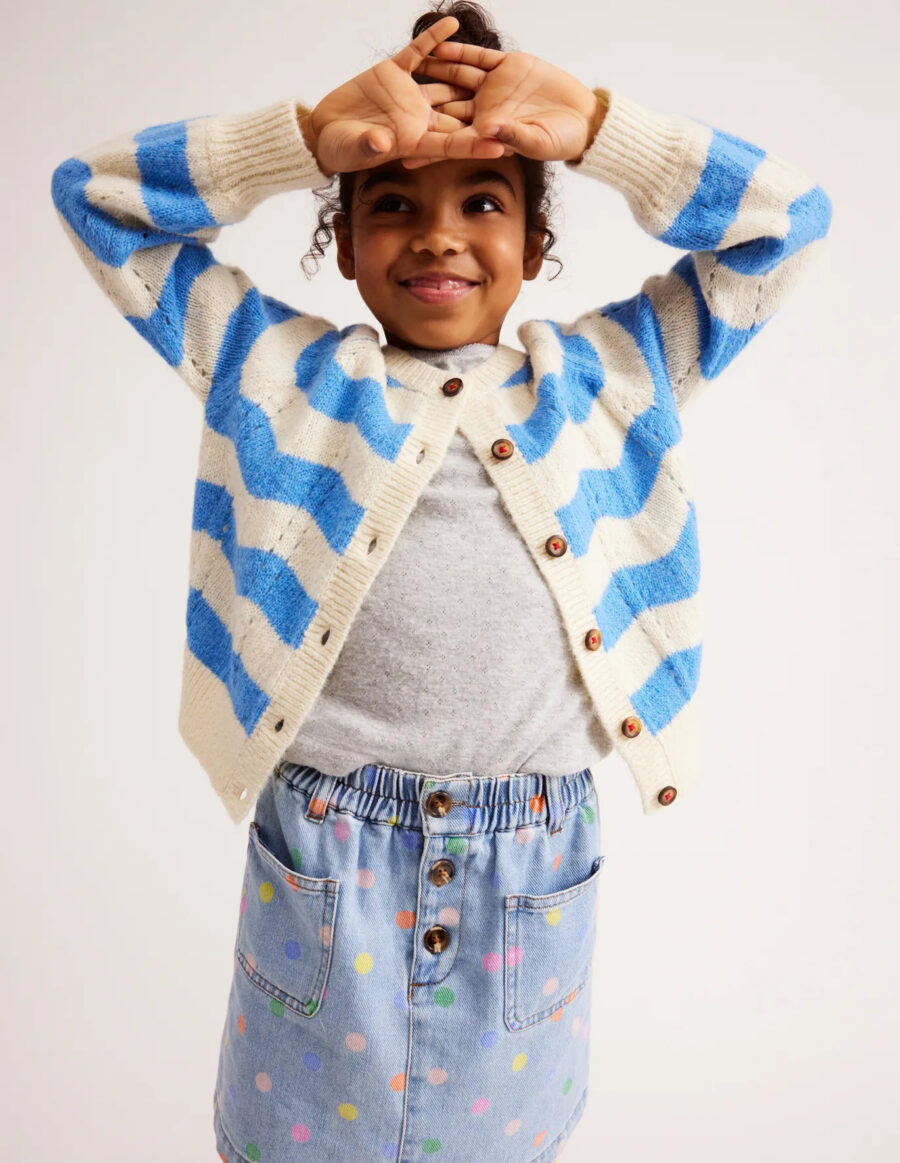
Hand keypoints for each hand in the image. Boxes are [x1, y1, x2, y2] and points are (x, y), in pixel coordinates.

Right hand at [303, 15, 509, 176]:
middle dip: (486, 113)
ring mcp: (409, 94)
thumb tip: (381, 142)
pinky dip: (434, 39)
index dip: (476, 144)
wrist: (325, 130)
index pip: (452, 143)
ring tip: (497, 60)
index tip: (502, 145)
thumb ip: (368, 145)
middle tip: (516, 109)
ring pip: (445, 80)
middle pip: (459, 114)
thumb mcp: (353, 149)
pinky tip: (453, 24)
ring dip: (467, 71)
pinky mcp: (394, 74)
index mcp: (414, 140)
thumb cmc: (341, 149)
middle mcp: (418, 117)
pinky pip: (419, 53)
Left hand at [410, 39, 604, 164]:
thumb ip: (512, 135)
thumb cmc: (560, 141)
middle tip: (392, 100)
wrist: (583, 118)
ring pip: (457, 76)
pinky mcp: (507, 65)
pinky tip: (438, 44)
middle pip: (446, 104)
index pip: (449, 139)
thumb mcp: (537, 141)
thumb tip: (486, 129)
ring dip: (435, 69)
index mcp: (486, 132)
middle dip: (421, 102)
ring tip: (409, 62)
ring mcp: (494, 85)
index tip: (400, 148)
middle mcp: (485, 108)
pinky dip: (460, 50)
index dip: (426, 142)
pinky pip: (478, 56)